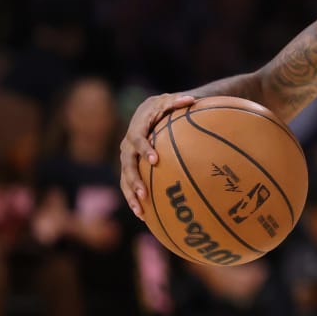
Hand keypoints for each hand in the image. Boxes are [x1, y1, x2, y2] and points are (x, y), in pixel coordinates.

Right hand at [119, 93, 196, 219]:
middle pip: (127, 164)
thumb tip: (192, 100)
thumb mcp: (169, 101)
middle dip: (134, 180)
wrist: (147, 111)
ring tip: (141, 211)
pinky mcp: (129, 168)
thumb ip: (178, 102)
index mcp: (136, 129)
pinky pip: (128, 185)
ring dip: (131, 195)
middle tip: (144, 194)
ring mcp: (126, 158)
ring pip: (124, 179)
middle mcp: (127, 145)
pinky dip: (134, 199)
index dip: (144, 149)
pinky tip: (144, 215)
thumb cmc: (163, 107)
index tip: (154, 160)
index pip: (137, 140)